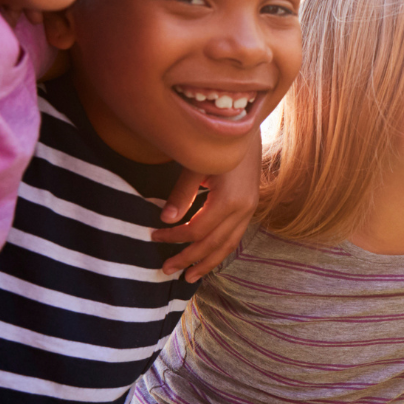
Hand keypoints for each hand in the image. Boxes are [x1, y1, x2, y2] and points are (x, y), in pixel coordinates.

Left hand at [152, 133, 261, 281]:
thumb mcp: (197, 164)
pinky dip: (220, 250)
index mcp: (229, 200)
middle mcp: (243, 209)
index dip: (174, 237)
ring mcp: (250, 209)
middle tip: (165, 269)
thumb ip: (182, 193)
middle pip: (213, 244)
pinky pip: (235, 236)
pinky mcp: (250, 206)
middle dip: (188, 259)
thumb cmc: (219, 142)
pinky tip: (208, 257)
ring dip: (207, 263)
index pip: (197, 231)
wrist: (248, 126)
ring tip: (189, 277)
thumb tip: (164, 219)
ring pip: (228, 245)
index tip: (153, 236)